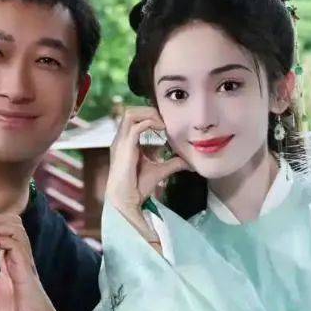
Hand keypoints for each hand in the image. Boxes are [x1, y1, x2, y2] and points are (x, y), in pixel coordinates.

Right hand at [105, 106, 189, 220]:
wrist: (126, 200)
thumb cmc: (138, 187)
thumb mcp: (160, 170)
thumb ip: (173, 163)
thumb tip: (189, 163)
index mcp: (126, 141)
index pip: (134, 118)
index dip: (150, 115)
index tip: (166, 122)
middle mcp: (121, 138)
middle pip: (130, 111)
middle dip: (149, 110)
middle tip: (165, 120)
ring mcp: (121, 141)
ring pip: (130, 113)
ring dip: (148, 114)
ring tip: (163, 123)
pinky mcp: (125, 147)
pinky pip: (136, 126)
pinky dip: (150, 123)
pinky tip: (162, 129)